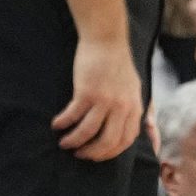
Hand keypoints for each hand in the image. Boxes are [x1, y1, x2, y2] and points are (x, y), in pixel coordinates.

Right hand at [52, 37, 143, 161]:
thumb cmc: (117, 63)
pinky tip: (56, 125)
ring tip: (64, 143)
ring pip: (87, 132)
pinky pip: (73, 116)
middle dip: (91, 153)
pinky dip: (63, 123)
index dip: (109, 153)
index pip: (125, 141)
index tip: (97, 156)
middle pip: (106, 142)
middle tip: (79, 154)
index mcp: (134, 107)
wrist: (106, 40)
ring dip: (73, 141)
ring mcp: (104, 100)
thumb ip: (133, 108)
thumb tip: (138, 128)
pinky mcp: (87, 92)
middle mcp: (121, 107)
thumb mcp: (133, 87)